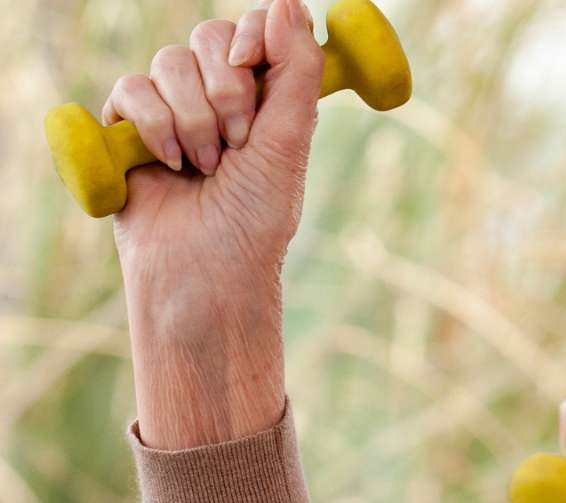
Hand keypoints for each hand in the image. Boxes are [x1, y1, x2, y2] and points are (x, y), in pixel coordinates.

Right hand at [109, 0, 323, 447]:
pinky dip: (154, 126)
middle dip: (225, 91)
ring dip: (193, 119)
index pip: (256, 27)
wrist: (207, 270)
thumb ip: (296, 70)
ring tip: (206, 167)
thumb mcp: (289, 141)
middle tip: (238, 144)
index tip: (254, 70)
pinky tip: (170, 165)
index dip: (253, 37)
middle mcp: (220, 95)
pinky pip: (130, 89)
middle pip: (209, 37)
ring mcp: (172, 109)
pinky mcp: (128, 127)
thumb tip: (287, 0)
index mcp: (267, 96)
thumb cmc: (257, 218)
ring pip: (169, 64)